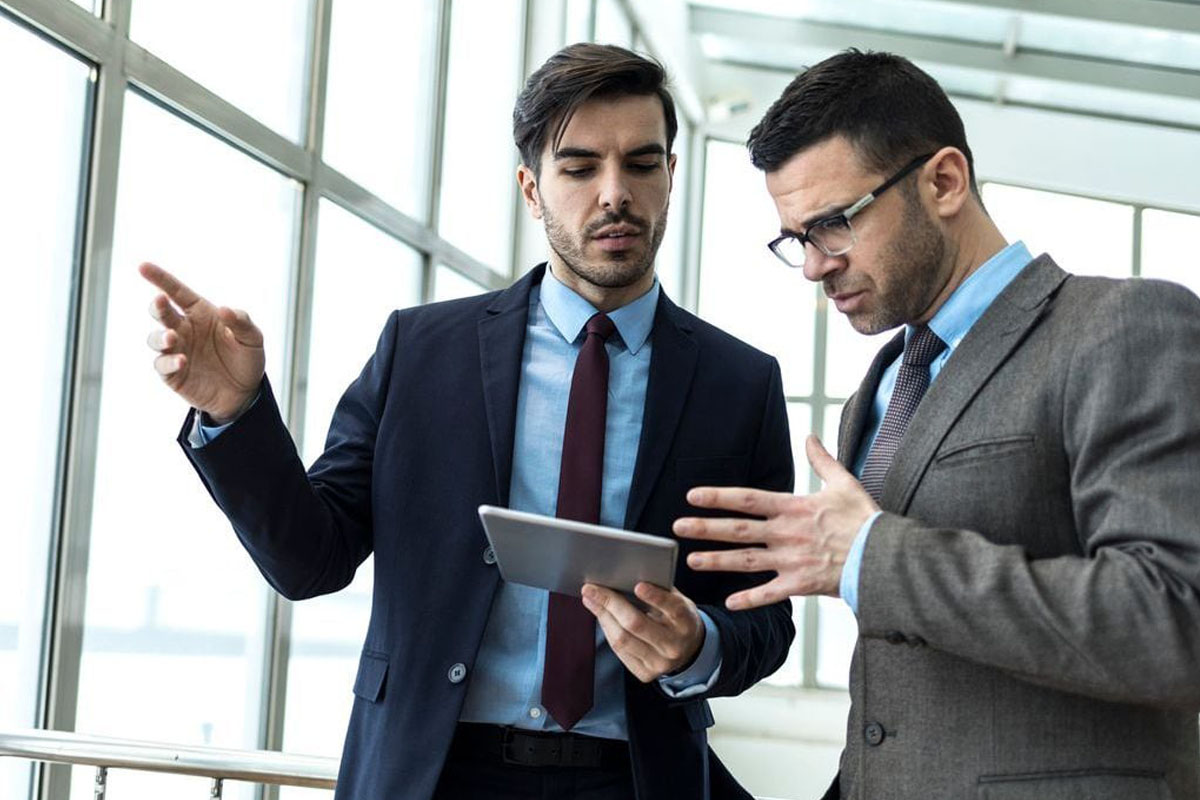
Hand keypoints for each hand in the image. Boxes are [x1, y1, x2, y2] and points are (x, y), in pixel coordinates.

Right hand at [140, 262, 265, 422]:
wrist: (245, 394)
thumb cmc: (246, 359)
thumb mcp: (252, 338)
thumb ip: (241, 322)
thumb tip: (224, 309)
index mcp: (201, 313)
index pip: (178, 292)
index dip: (160, 278)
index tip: (143, 266)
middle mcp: (184, 329)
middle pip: (162, 312)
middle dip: (158, 306)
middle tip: (161, 301)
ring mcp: (176, 350)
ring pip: (156, 338)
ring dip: (161, 337)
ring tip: (172, 338)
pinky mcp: (172, 372)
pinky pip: (163, 364)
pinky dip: (169, 362)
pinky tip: (182, 361)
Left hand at [581, 582, 704, 682]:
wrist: (688, 649)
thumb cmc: (677, 617)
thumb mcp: (677, 600)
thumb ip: (659, 589)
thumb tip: (626, 576)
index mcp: (686, 622)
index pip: (672, 609)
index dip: (655, 597)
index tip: (638, 586)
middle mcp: (674, 645)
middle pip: (636, 624)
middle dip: (610, 604)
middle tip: (591, 589)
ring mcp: (659, 662)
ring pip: (622, 639)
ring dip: (602, 617)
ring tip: (590, 600)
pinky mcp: (645, 673)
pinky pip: (619, 651)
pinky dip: (607, 630)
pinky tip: (601, 616)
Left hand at [673, 435, 877, 609]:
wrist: (885, 556)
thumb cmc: (865, 519)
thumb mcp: (844, 483)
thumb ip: (822, 460)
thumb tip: (810, 437)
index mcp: (793, 508)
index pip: (747, 499)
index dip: (718, 497)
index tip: (692, 496)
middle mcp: (786, 533)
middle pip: (738, 530)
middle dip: (705, 528)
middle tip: (677, 528)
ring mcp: (791, 560)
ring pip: (746, 561)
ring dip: (717, 561)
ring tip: (692, 562)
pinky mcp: (801, 584)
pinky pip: (770, 593)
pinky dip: (749, 599)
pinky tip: (728, 604)